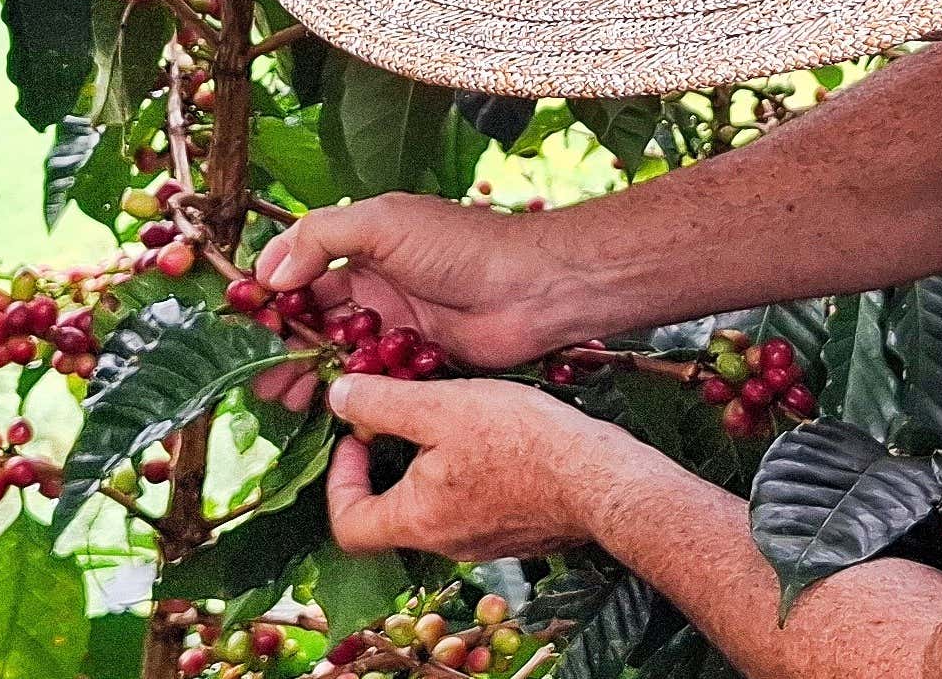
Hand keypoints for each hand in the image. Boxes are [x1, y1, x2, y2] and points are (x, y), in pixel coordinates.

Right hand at [254, 194, 596, 368]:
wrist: (533, 288)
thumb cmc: (461, 246)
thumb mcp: (383, 223)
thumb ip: (322, 237)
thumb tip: (269, 272)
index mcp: (363, 249)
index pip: (301, 273)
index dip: (271, 299)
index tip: (245, 328)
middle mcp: (376, 288)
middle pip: (313, 321)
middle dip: (283, 347)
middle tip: (260, 377)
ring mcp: (397, 327)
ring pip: (339, 355)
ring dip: (310, 374)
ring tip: (284, 396)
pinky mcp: (419, 363)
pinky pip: (375, 381)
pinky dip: (352, 392)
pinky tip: (331, 406)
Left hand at [323, 374, 669, 561]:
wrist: (603, 479)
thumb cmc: (525, 443)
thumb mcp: (443, 407)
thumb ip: (383, 403)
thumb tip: (339, 397)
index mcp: (417, 520)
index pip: (347, 526)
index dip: (339, 481)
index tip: (357, 439)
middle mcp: (444, 543)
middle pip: (390, 515)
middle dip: (386, 465)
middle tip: (400, 420)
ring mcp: (483, 543)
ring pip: (434, 508)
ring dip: (427, 466)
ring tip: (448, 420)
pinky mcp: (516, 533)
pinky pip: (473, 508)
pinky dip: (466, 475)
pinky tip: (492, 438)